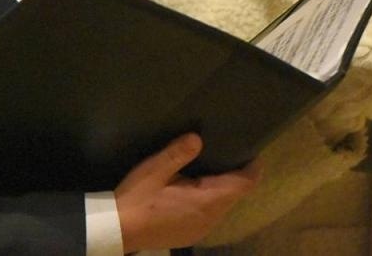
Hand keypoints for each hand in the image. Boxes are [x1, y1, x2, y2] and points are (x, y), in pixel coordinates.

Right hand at [114, 133, 259, 251]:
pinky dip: (210, 200)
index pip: (244, 185)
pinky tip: (195, 189)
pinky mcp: (191, 234)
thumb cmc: (138, 198)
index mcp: (207, 200)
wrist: (119, 230)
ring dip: (222, 189)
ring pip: (223, 206)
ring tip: (211, 167)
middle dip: (236, 176)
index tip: (252, 150)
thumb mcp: (156, 169)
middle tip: (228, 152)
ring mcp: (201, 230)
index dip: (252, 168)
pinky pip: (211, 215)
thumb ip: (178, 152)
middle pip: (235, 195)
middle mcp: (210, 218)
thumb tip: (199, 137)